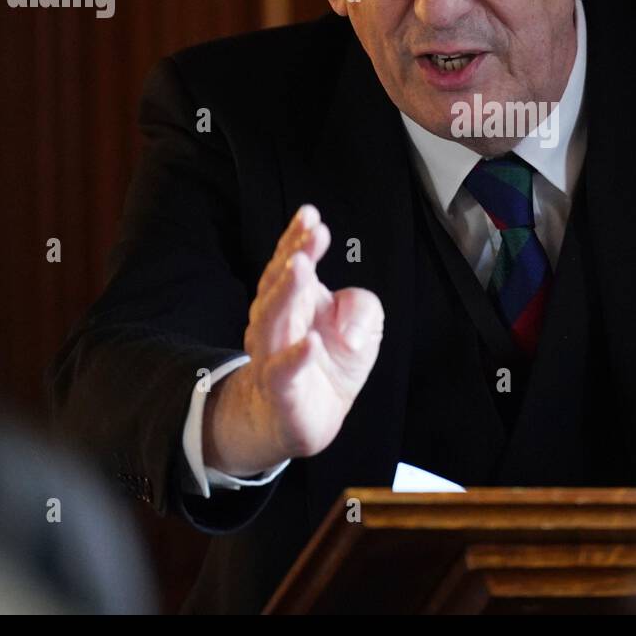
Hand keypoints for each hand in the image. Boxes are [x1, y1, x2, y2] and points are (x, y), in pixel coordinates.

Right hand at [204, 204, 383, 474]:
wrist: (301, 420)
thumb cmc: (329, 363)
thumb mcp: (362, 328)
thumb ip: (364, 308)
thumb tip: (351, 314)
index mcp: (295, 300)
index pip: (291, 262)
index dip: (297, 238)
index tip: (310, 215)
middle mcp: (277, 322)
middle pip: (280, 284)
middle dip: (295, 256)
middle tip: (311, 234)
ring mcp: (273, 356)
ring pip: (272, 321)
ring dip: (286, 293)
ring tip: (302, 269)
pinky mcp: (281, 391)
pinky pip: (282, 372)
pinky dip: (296, 357)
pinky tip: (310, 342)